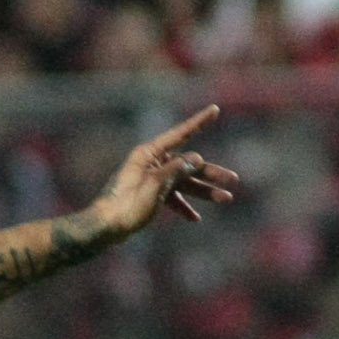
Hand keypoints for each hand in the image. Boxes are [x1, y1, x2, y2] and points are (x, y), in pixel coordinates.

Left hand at [88, 106, 240, 238]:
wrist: (104, 228)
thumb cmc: (126, 205)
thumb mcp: (155, 185)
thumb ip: (177, 170)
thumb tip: (197, 158)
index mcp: (149, 154)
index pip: (180, 134)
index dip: (199, 122)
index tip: (215, 109)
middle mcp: (151, 163)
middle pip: (188, 165)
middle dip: (211, 174)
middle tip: (234, 180)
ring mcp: (150, 179)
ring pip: (183, 182)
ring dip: (204, 191)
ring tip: (226, 198)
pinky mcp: (149, 195)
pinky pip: (172, 198)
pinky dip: (183, 206)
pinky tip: (196, 218)